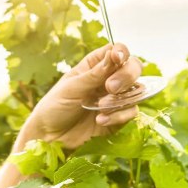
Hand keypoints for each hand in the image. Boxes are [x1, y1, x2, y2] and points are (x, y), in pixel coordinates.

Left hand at [18, 43, 142, 148]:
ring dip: (121, 98)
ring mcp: (115, 98)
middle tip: (110, 87)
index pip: (117, 51)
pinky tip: (100, 120)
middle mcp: (108, 79)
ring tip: (100, 108)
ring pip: (137, 90)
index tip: (117, 58)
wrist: (50, 137)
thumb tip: (113, 54)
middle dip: (126, 75)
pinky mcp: (118, 117)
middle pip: (133, 67)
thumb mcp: (71, 87)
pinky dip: (118, 116)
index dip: (122, 52)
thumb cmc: (55, 106)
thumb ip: (94, 74)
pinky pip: (131, 112)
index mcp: (94, 65)